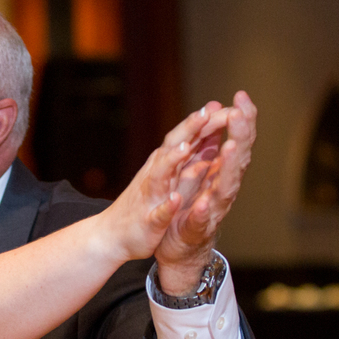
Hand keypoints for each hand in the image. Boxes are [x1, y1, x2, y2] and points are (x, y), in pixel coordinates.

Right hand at [103, 104, 231, 261]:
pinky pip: (158, 213)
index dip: (205, 119)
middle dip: (190, 129)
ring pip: (161, 174)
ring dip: (172, 160)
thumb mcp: (170, 172)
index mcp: (166, 163)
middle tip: (207, 111)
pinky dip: (166, 205)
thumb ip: (191, 146)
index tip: (224, 102)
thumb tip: (210, 116)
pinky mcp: (148, 222)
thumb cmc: (145, 202)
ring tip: (185, 147)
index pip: (187, 135)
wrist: (114, 236)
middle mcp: (157, 174)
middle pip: (173, 146)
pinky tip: (175, 199)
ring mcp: (151, 197)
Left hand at [155, 91, 255, 294]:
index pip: (236, 141)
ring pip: (225, 188)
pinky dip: (201, 212)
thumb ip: (211, 147)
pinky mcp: (196, 230)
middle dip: (240, 137)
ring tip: (229, 148)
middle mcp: (223, 190)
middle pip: (237, 160)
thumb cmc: (193, 208)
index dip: (242, 119)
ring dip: (227, 168)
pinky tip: (200, 203)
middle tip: (240, 115)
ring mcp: (212, 210)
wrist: (182, 249)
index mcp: (222, 173)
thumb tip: (218, 113)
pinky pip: (199, 220)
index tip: (242, 96)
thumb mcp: (202, 172)